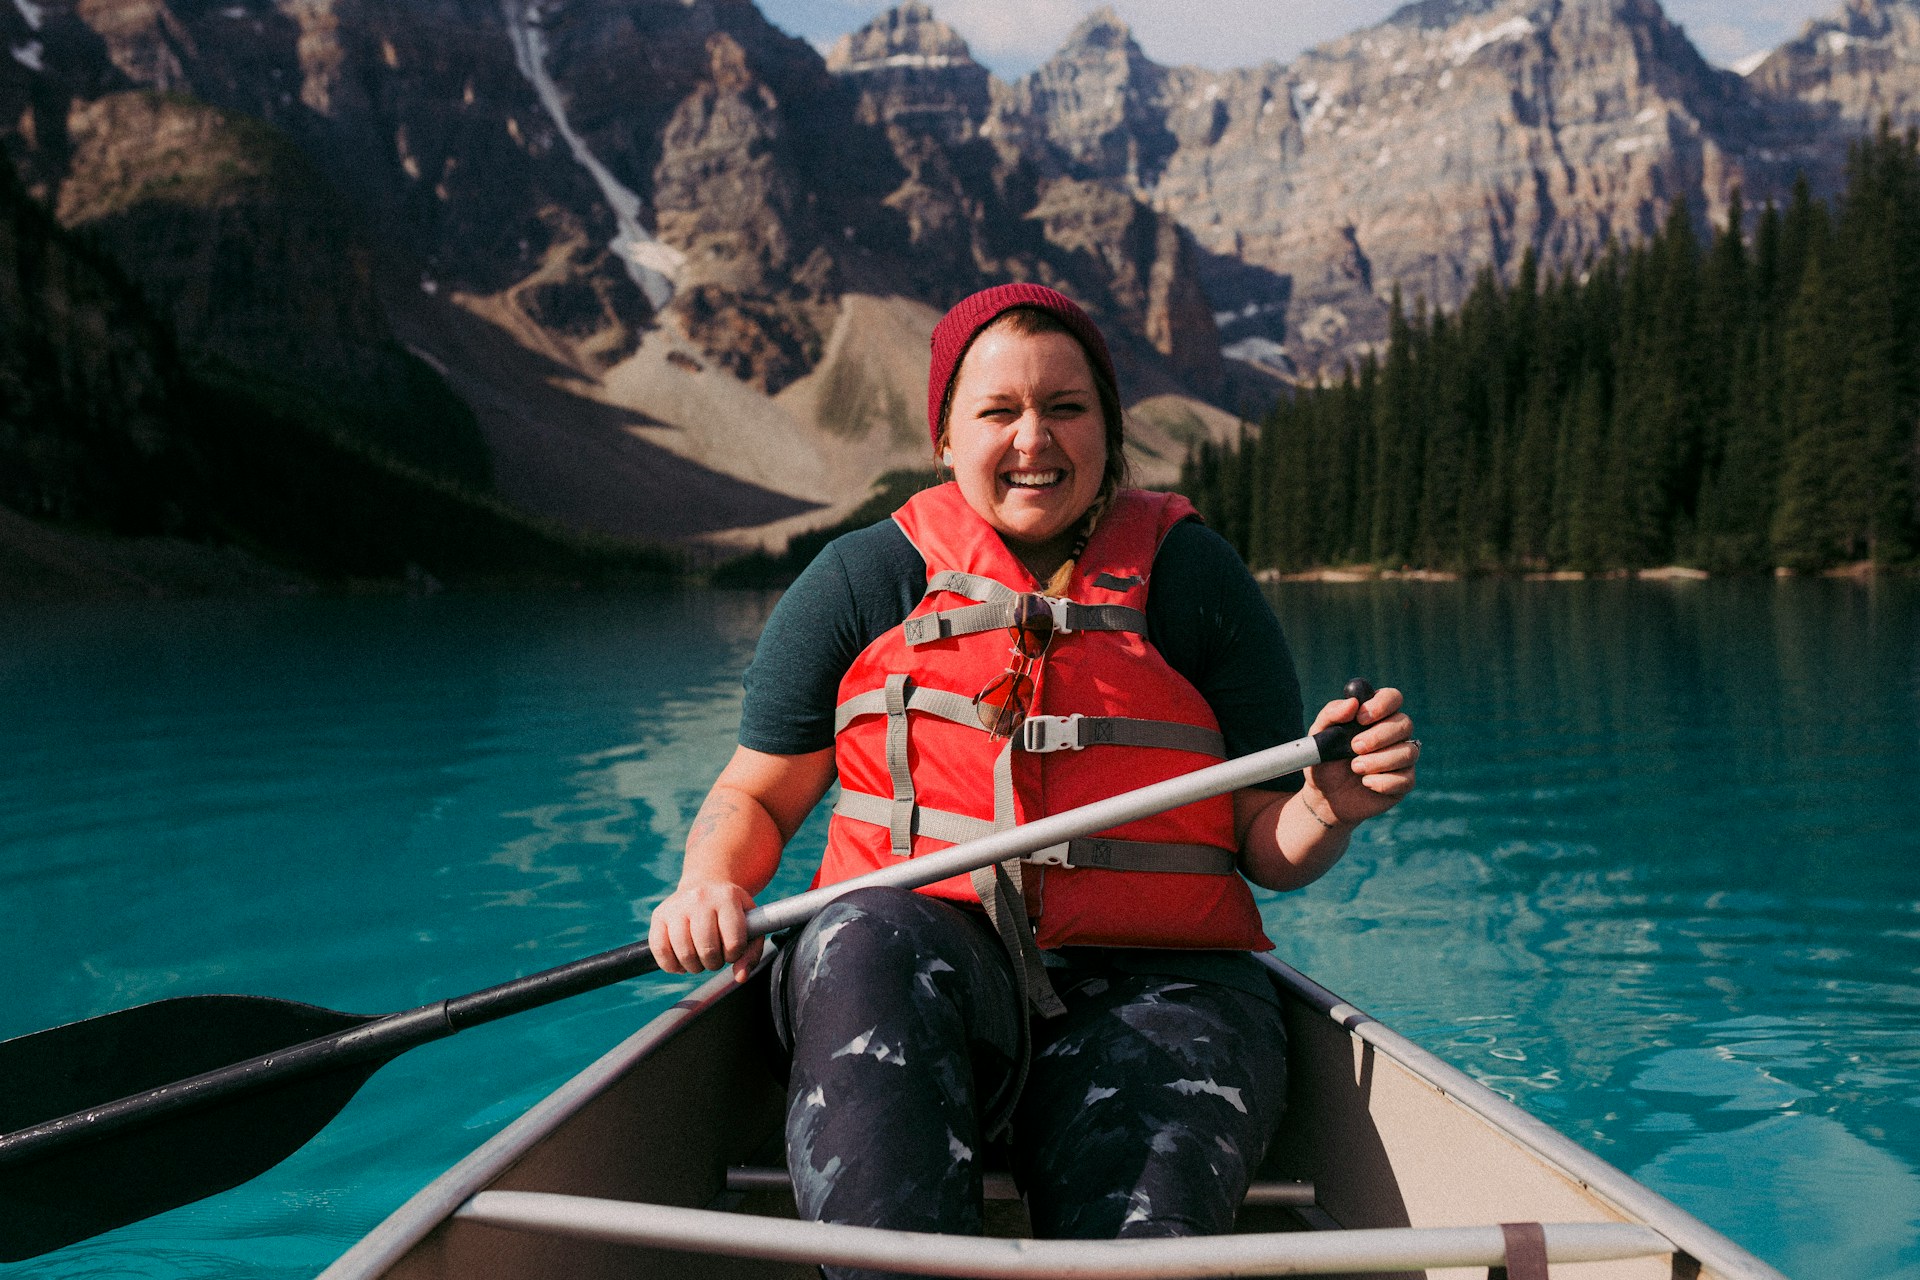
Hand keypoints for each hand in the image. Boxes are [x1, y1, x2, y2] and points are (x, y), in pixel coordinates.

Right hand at [648, 879, 761, 982]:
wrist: (706, 885)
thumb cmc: (730, 912)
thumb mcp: (750, 924)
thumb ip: (751, 953)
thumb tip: (740, 977)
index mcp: (728, 897)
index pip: (734, 942)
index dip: (734, 955)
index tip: (732, 951)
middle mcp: (700, 898)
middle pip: (707, 949)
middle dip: (714, 963)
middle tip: (715, 957)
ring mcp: (677, 906)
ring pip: (684, 953)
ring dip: (694, 966)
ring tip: (700, 958)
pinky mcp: (658, 915)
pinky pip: (660, 950)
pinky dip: (671, 965)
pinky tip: (681, 961)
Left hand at [1302, 686, 1418, 827]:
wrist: (1324, 797)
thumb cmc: (1324, 760)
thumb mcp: (1318, 736)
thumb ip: (1331, 715)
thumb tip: (1352, 703)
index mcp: (1375, 715)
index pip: (1392, 697)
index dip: (1382, 704)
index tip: (1361, 717)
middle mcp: (1393, 733)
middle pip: (1405, 723)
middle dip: (1379, 736)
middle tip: (1355, 747)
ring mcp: (1402, 757)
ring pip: (1408, 752)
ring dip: (1379, 761)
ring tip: (1355, 767)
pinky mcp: (1404, 782)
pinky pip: (1406, 778)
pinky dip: (1383, 782)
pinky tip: (1366, 783)